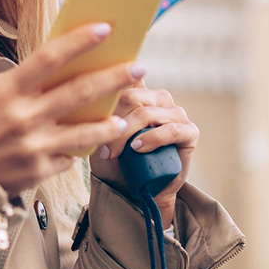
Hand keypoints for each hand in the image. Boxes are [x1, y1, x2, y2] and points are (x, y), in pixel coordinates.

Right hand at [0, 22, 140, 197]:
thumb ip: (24, 80)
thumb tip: (62, 66)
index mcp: (9, 90)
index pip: (51, 57)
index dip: (79, 40)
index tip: (105, 27)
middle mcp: (24, 116)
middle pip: (79, 91)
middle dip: (114, 77)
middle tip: (138, 67)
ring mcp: (34, 145)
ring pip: (85, 131)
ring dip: (110, 123)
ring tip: (123, 117)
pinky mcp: (39, 170)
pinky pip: (69, 157)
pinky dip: (78, 150)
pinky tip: (86, 145)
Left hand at [89, 83, 198, 227]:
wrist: (137, 191)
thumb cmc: (116, 160)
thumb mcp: (99, 132)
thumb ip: (94, 110)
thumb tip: (79, 90)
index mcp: (140, 92)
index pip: (125, 76)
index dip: (110, 83)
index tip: (94, 95)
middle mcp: (159, 98)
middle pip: (131, 96)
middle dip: (113, 120)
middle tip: (102, 146)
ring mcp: (176, 113)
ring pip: (147, 113)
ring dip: (127, 133)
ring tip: (114, 153)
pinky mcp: (189, 131)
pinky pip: (171, 130)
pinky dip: (152, 138)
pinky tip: (137, 147)